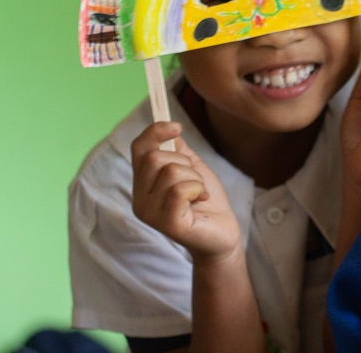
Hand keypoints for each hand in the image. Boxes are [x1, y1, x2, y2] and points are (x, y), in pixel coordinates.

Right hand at [131, 122, 241, 263]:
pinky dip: (198, 189)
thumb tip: (167, 128)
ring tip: (198, 194)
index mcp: (142, 184)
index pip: (138, 148)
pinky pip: (180, 189)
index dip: (155, 131)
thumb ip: (177, 150)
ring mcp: (150, 214)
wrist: (222, 232)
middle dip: (184, 162)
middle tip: (195, 180)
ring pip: (170, 171)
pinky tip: (200, 201)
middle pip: (155, 157)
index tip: (177, 127)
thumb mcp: (192, 167)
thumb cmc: (205, 200)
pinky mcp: (166, 224)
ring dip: (194, 178)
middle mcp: (140, 199)